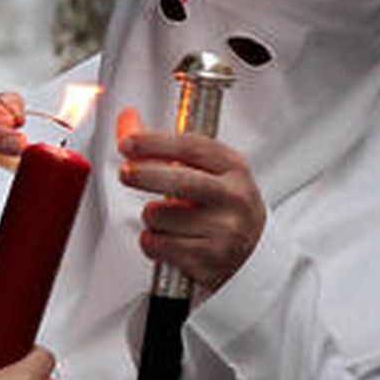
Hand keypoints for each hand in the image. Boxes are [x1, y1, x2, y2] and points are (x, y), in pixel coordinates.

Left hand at [116, 107, 264, 291]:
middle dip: (145, 174)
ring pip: (161, 216)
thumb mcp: (205, 172)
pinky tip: (168, 243)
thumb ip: (164, 148)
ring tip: (168, 221)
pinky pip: (158, 245)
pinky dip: (152, 243)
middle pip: (179, 180)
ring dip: (152, 218)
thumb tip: (127, 119)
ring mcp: (225, 231)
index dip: (155, 142)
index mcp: (234, 168)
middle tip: (126, 173)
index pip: (191, 147)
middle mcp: (234, 198)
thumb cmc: (221, 208)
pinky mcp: (209, 261)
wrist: (252, 257)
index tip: (128, 142)